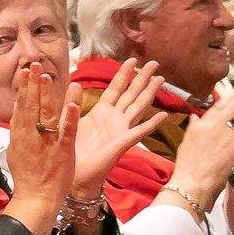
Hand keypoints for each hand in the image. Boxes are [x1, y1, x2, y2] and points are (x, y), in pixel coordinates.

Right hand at [4, 63, 80, 226]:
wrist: (36, 198)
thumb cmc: (28, 176)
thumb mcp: (16, 150)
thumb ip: (18, 129)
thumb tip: (17, 108)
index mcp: (21, 135)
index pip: (22, 107)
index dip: (24, 88)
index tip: (26, 72)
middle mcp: (31, 136)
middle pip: (32, 106)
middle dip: (32, 85)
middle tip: (34, 65)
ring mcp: (47, 143)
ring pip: (47, 115)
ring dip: (48, 95)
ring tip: (49, 76)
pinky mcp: (63, 151)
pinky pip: (67, 132)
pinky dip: (70, 117)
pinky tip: (73, 102)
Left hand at [71, 57, 168, 196]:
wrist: (74, 174)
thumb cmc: (73, 151)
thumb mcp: (70, 121)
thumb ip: (72, 104)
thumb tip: (73, 84)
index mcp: (101, 113)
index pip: (115, 88)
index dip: (124, 74)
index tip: (132, 60)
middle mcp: (114, 119)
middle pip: (131, 94)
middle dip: (143, 77)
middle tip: (154, 63)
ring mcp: (121, 130)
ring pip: (138, 107)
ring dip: (150, 93)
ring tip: (161, 79)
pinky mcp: (123, 143)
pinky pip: (140, 131)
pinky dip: (152, 123)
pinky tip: (163, 115)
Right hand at [170, 86, 233, 204]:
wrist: (192, 183)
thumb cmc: (187, 165)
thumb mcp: (186, 142)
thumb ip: (193, 126)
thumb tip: (194, 116)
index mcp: (201, 124)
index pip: (219, 105)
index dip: (232, 96)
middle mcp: (213, 126)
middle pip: (233, 106)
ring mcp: (225, 135)